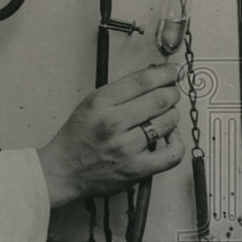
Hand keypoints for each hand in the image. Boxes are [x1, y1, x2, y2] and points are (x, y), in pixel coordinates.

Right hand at [36, 63, 185, 207]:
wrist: (64, 170)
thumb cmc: (78, 137)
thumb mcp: (91, 103)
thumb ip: (121, 90)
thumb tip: (155, 74)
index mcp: (100, 103)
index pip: (142, 81)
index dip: (165, 73)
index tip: (172, 71)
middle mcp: (113, 123)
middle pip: (160, 99)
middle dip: (171, 92)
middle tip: (170, 92)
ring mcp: (126, 147)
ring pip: (169, 122)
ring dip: (172, 115)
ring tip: (163, 116)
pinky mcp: (137, 169)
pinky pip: (172, 153)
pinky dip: (177, 141)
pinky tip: (169, 136)